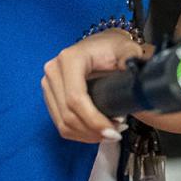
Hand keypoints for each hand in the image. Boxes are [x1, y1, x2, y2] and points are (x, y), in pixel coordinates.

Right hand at [42, 29, 153, 143]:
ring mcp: (48, 84)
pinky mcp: (50, 96)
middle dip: (92, 131)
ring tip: (110, 134)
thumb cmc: (114, 47)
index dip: (93, 120)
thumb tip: (131, 70)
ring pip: (62, 123)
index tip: (114, 131)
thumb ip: (130, 57)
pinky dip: (79, 133)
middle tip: (116, 135)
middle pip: (67, 114)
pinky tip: (97, 132)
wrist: (102, 45)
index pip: (75, 99)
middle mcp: (53, 71)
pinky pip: (60, 123)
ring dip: (86, 135)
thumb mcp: (126, 48)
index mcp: (69, 59)